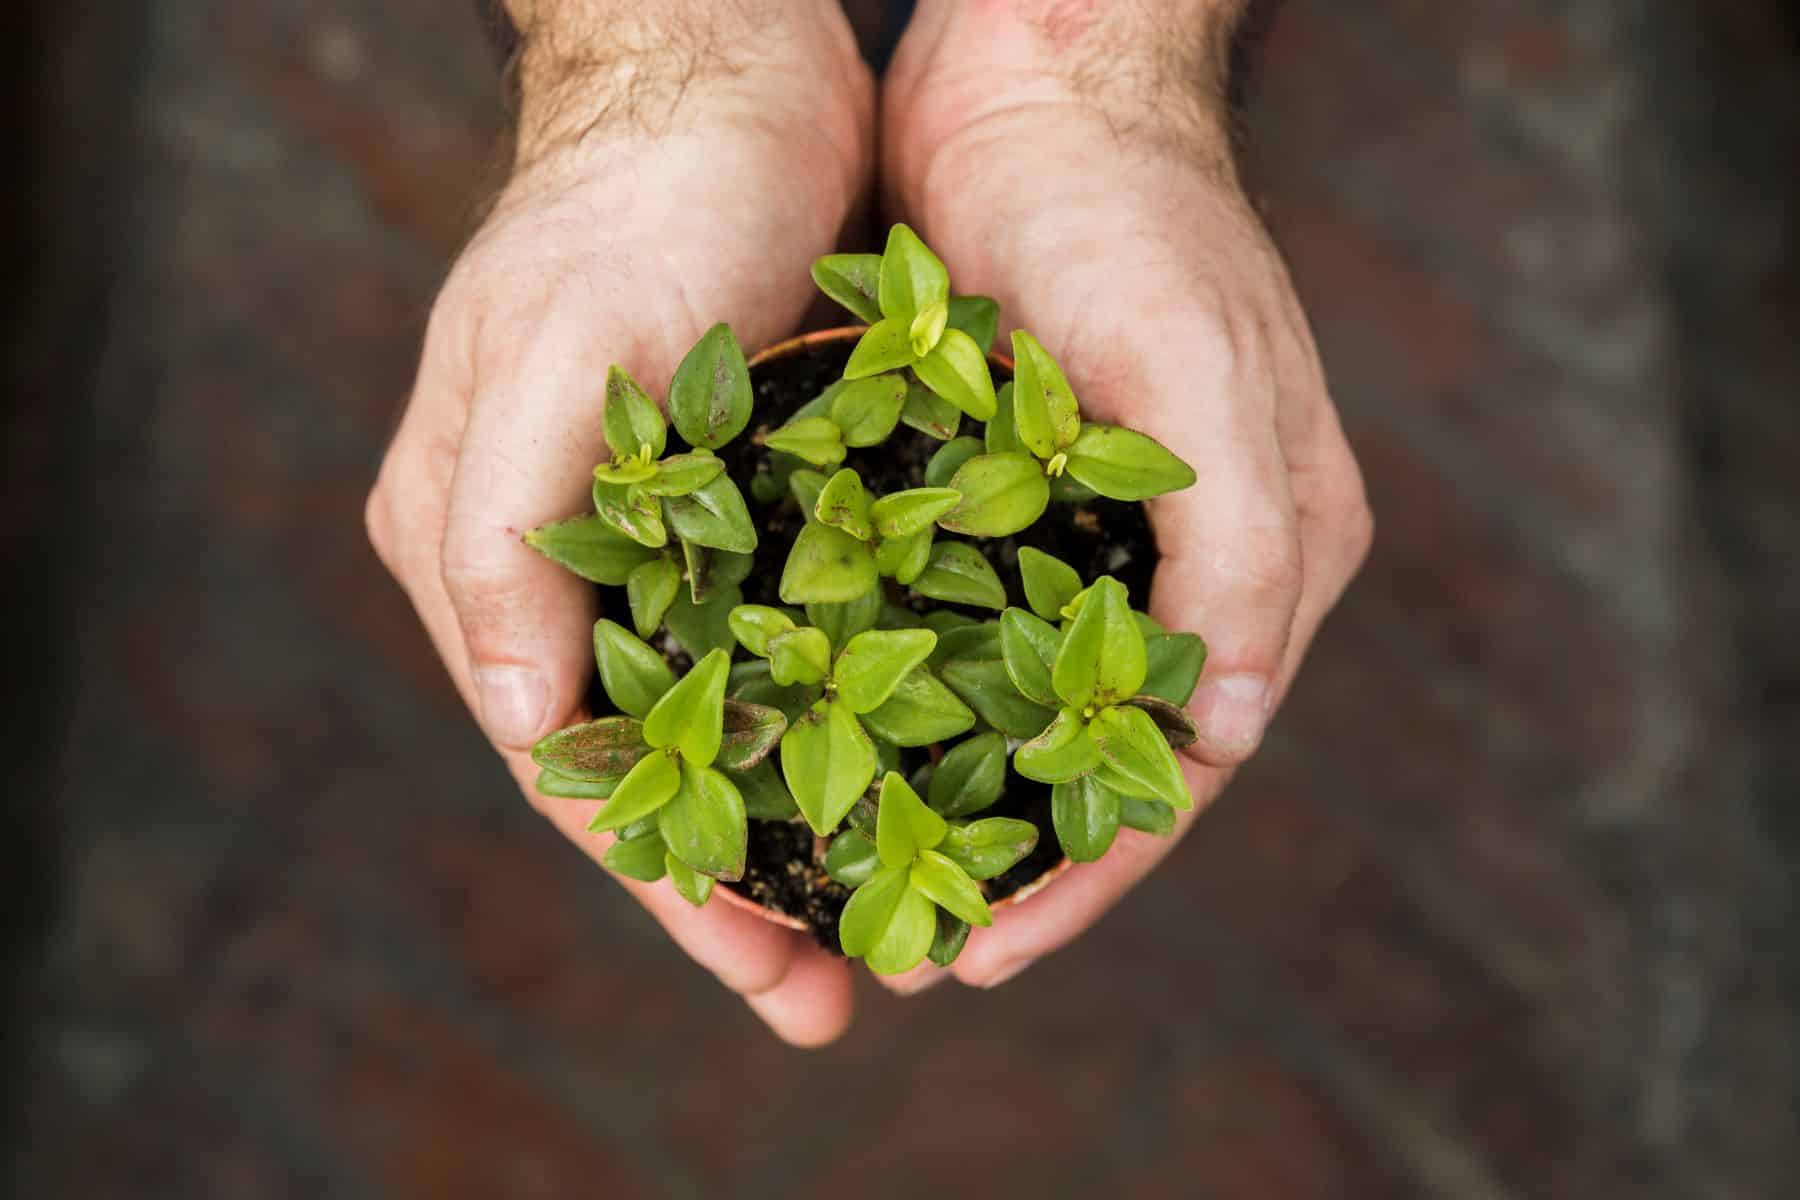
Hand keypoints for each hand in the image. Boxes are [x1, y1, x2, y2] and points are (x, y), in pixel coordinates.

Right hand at [365, 1, 873, 1043]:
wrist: (724, 72)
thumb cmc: (635, 193)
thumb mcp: (563, 345)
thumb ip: (507, 535)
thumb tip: (516, 718)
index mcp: (480, 549)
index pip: (574, 761)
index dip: (673, 882)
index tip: (770, 974)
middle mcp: (556, 563)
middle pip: (651, 769)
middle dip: (741, 890)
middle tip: (836, 995)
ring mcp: (650, 537)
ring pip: (723, 723)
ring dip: (797, 826)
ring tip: (883, 924)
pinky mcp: (735, 499)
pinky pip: (784, 643)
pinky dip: (836, 723)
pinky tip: (911, 777)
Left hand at [881, 0, 1372, 988]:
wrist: (1033, 78)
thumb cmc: (1129, 209)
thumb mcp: (1194, 368)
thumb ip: (1238, 549)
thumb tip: (1224, 732)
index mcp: (1268, 556)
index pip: (1183, 762)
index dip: (1093, 869)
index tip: (989, 949)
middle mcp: (1185, 562)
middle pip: (1099, 758)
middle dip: (1012, 861)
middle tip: (906, 951)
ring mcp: (1089, 530)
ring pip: (1020, 710)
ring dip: (949, 798)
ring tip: (855, 882)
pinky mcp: (1000, 491)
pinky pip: (957, 627)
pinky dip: (904, 697)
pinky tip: (825, 747)